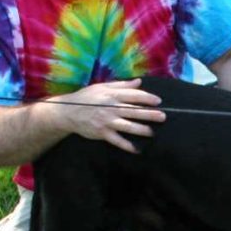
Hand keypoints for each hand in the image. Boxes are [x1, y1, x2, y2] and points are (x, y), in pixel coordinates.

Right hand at [50, 78, 165, 153]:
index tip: (158, 101)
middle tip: (163, 117)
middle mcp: (111, 108)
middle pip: (134, 111)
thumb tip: (139, 81)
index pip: (133, 96)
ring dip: (142, 130)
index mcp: (112, 95)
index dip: (147, 98)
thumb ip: (121, 85)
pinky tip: (137, 149)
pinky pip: (117, 140)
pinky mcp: (102, 133)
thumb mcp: (102, 87)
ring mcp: (107, 121)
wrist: (67, 112)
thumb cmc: (86, 98)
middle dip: (150, 114)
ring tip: (152, 132)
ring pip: (128, 126)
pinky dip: (127, 145)